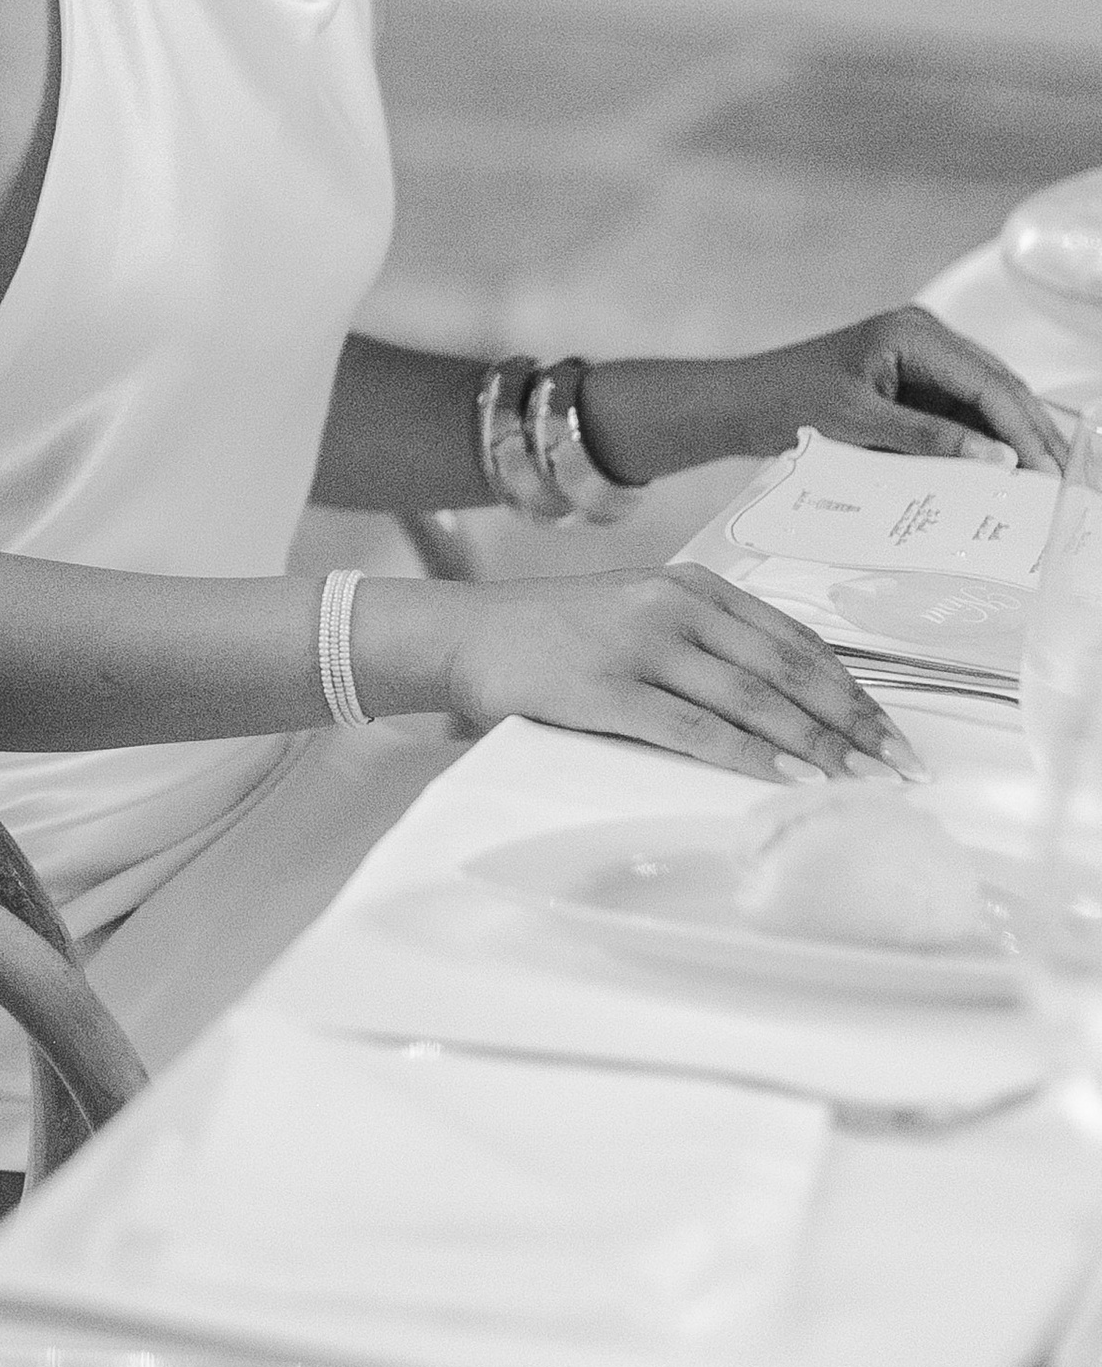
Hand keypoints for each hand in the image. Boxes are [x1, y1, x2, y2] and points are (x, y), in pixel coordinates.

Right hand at [443, 566, 920, 784]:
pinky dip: (749, 755)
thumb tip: (790, 702)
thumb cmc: (557, 634)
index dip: (855, 690)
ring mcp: (641, 644)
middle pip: (789, 670)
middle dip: (854, 723)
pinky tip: (787, 776)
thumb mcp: (642, 613)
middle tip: (900, 768)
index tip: (895, 734)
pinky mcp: (606, 688)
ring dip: (817, 744)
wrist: (466, 632)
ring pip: (753, 699)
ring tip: (860, 781)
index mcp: (695, 585)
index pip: (798, 641)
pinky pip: (694, 728)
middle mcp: (675, 605)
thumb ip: (708, 642)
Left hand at [587, 308, 1065, 484]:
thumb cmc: (788, 403)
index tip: (1046, 470)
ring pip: (985, 403)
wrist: (742, 404)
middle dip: (1030, 433)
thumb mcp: (860, 424)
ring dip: (1011, 441)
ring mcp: (921, 361)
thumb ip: (929, 439)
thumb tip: (999, 460)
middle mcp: (925, 338)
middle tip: (1061, 482)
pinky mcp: (912, 386)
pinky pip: (960, 415)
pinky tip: (1001, 477)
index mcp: (915, 333)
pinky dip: (981, 443)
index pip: (989, 381)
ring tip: (1043, 485)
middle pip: (998, 388)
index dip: (1023, 427)